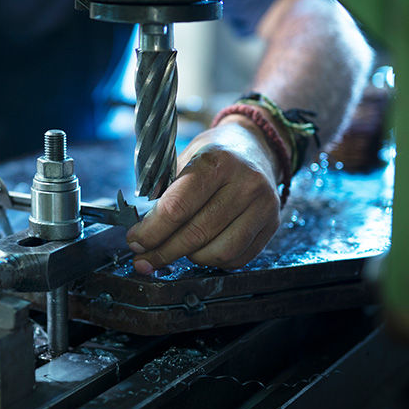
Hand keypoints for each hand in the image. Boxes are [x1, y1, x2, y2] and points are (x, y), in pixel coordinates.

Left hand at [126, 115, 282, 271]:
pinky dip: (214, 261)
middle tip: (144, 259)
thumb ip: (164, 191)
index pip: (177, 207)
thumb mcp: (184, 158)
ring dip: (190, 258)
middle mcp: (245, 184)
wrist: (257, 147)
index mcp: (216, 162)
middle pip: (196, 234)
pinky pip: (238, 258)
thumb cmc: (213, 155)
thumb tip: (141, 232)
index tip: (135, 241)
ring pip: (219, 252)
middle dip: (163, 251)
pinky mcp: (273, 224)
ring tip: (176, 249)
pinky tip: (200, 250)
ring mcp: (263, 206)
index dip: (151, 231)